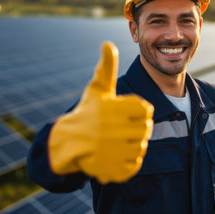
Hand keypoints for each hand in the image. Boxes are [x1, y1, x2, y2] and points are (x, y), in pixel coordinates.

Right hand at [48, 41, 153, 183]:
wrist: (68, 142)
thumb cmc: (87, 112)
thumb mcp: (97, 89)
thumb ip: (107, 67)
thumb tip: (108, 43)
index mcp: (113, 109)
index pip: (146, 110)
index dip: (139, 111)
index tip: (128, 113)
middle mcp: (112, 131)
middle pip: (146, 129)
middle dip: (137, 127)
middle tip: (124, 128)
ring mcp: (112, 153)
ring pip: (141, 147)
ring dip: (133, 144)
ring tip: (118, 140)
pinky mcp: (112, 171)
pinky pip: (134, 165)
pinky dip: (129, 161)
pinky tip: (117, 154)